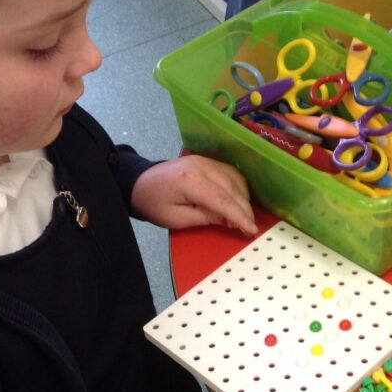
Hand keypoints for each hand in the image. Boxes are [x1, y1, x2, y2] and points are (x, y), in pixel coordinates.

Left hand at [130, 155, 256, 235]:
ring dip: (244, 199)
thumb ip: (204, 217)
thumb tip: (228, 219)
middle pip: (233, 189)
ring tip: (244, 218)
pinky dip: (238, 188)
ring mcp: (207, 161)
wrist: (141, 182)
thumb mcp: (177, 219)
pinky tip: (239, 202)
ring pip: (236, 179)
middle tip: (249, 228)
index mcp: (191, 181)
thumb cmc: (155, 204)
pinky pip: (231, 173)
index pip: (223, 200)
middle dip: (244, 210)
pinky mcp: (208, 161)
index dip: (239, 216)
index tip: (251, 230)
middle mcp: (203, 166)